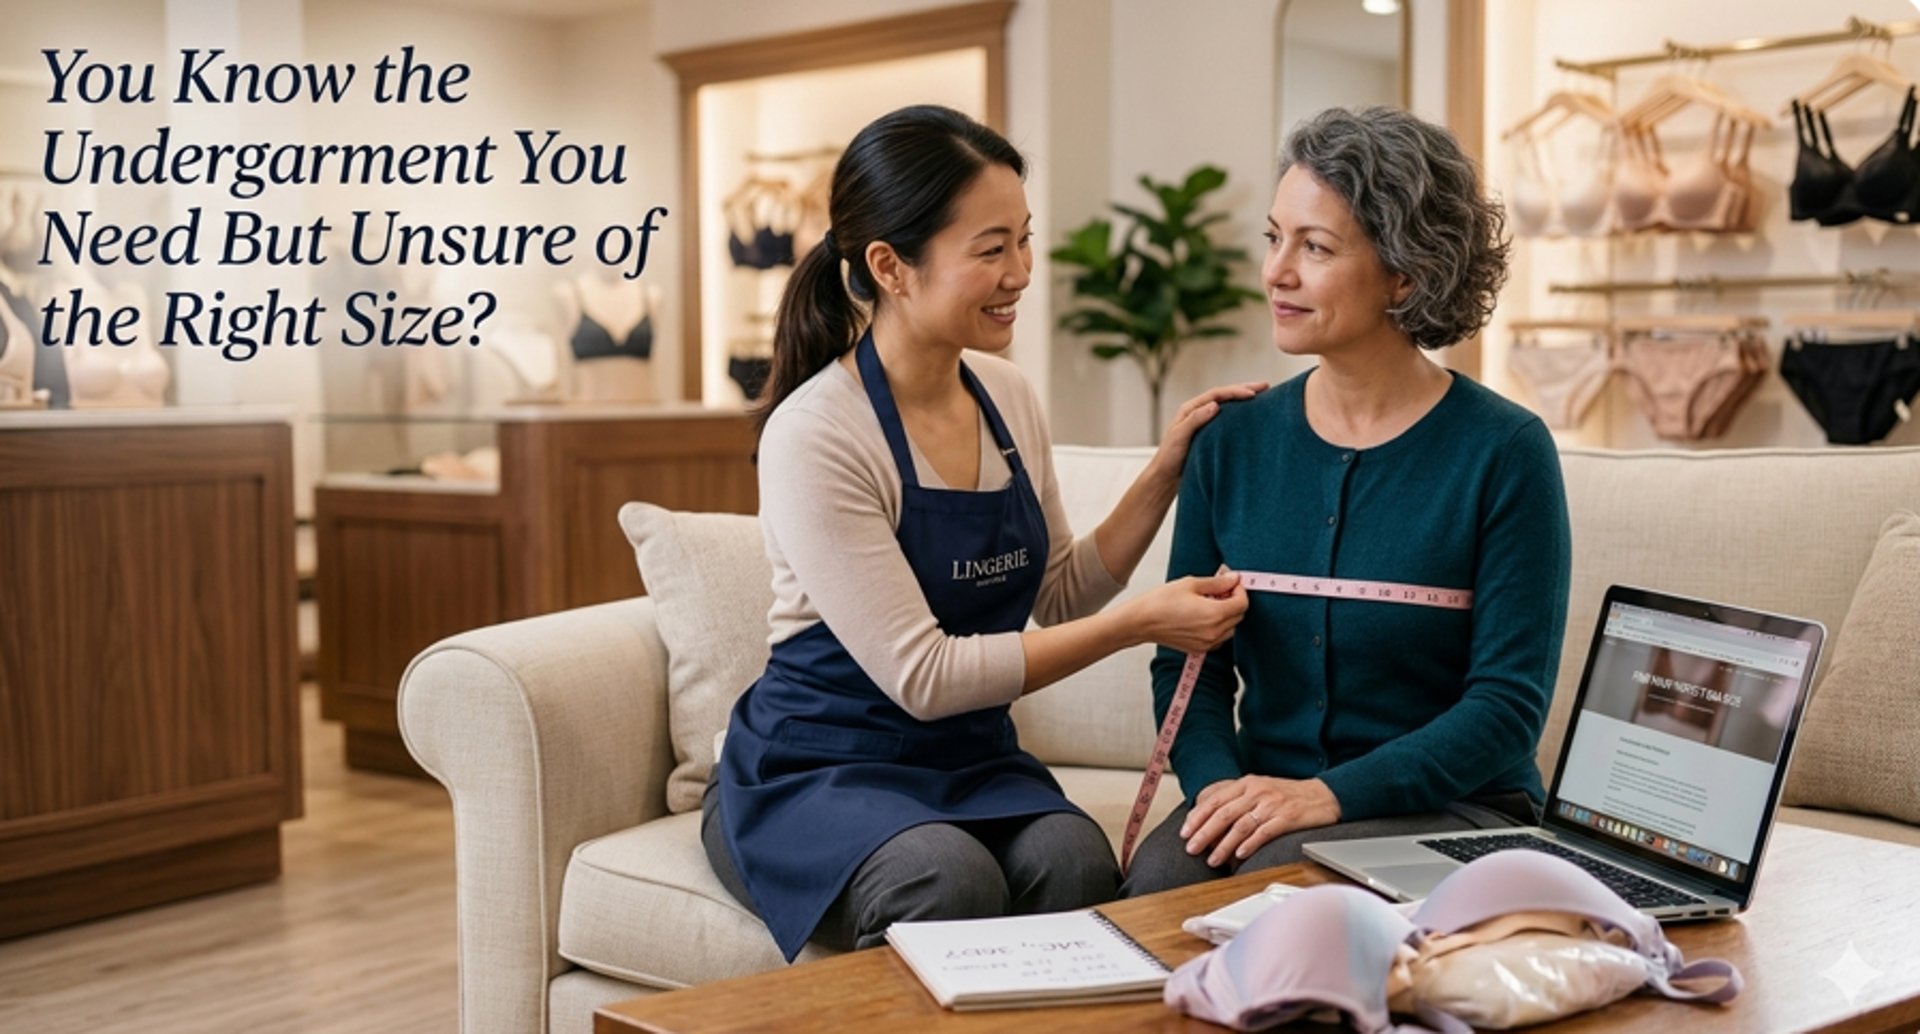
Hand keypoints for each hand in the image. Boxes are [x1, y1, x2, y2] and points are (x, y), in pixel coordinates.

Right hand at [1128, 571, 1246, 652]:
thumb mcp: (1191, 584)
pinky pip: (1219, 638)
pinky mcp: (1200, 649)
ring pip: (1231, 628)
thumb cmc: (1161, 602)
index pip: (1242, 603)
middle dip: (1234, 601)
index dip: (1240, 590)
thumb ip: (1217, 583)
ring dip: (1227, 615)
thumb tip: (1233, 579)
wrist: (1141, 622)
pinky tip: (1204, 616)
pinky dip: (1219, 627)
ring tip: (1210, 603)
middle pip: (1239, 616)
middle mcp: (1214, 632)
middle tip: (1220, 589)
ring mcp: (1207, 643)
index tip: (1231, 582)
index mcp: (1214, 614)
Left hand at [1147, 381, 1266, 484]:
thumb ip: (1195, 420)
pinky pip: (1227, 420)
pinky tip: (1251, 416)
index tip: (1253, 394)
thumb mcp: (1180, 437)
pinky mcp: (1210, 435)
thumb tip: (1216, 405)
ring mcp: (1205, 423)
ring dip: (1243, 400)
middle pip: (1224, 396)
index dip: (1235, 392)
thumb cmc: (1169, 457)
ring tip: (1263, 396)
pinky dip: (1240, 415)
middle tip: (1266, 386)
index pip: (1216, 395)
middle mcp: (1198, 412)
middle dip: (1244, 389)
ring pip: (1227, 407)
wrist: (1165, 477)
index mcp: (1190, 409)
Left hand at [1181, 776, 1341, 866]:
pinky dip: (1249, 844)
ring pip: (1240, 825)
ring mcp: (1272, 804)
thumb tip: (1208, 819)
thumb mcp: (1259, 790)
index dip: (1197, 817)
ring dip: (1223, 845)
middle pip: (1223, 813)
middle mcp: (1257, 791)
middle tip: (1191, 849)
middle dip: (1204, 833)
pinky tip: (1239, 855)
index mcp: (1247, 784)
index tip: (1184, 833)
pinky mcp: (1287, 817)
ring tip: (1212, 860)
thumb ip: (1236, 800)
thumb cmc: (1287, 796)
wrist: (1322, 795)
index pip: (1214, 800)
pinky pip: (1264, 832)